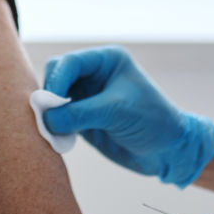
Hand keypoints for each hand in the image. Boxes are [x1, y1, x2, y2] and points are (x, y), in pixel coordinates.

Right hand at [42, 46, 213, 187]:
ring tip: (55, 131)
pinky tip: (61, 138)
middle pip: (56, 76)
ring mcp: (87, 98)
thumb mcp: (116, 112)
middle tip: (49, 118)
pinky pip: (58, 119)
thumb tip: (45, 119)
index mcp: (106, 61)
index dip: (56, 80)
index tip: (50, 103)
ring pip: (53, 99)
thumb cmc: (153, 122)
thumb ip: (79, 113)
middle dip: (50, 96)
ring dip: (50, 114)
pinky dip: (54, 128)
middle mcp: (94, 76)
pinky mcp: (83, 120)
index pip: (69, 62)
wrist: (169, 151)